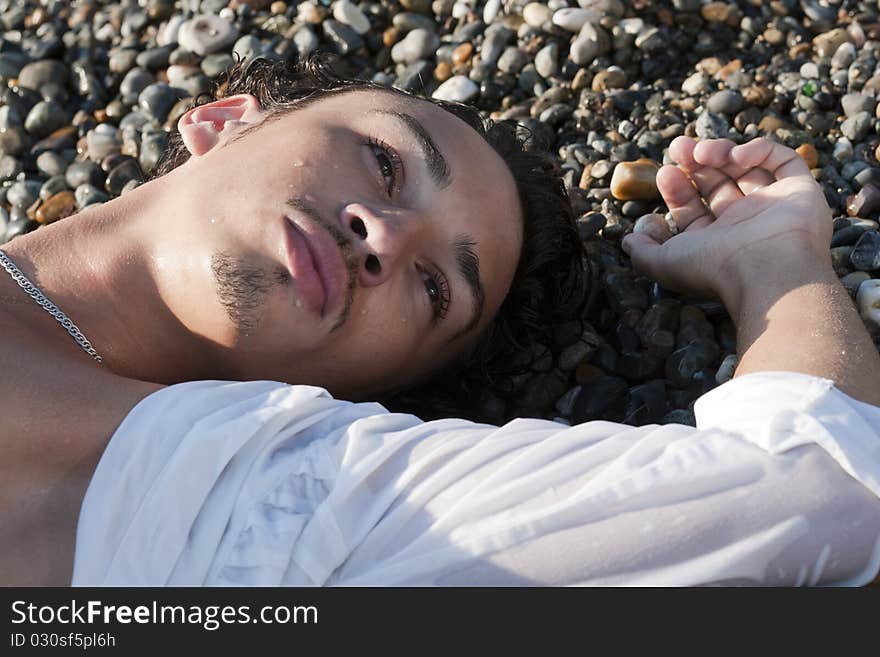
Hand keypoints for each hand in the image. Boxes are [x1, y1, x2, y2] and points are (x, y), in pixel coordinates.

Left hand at [621, 136, 833, 305]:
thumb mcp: (664, 263)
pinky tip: (737, 156)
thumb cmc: (714, 269)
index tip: (664, 172)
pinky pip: (783, 160)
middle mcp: (745, 223)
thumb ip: (643, 252)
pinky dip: (758, 150)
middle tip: (678, 146)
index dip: (676, 188)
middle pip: (718, 182)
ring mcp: (773, 206)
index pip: (693, 207)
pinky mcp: (800, 190)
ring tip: (703, 152)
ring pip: (747, 168)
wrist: (766, 271)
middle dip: (695, 162)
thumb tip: (627, 241)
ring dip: (720, 152)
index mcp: (716, 241)